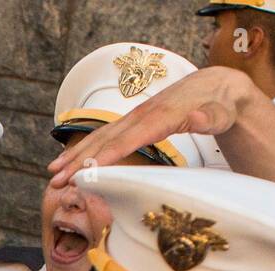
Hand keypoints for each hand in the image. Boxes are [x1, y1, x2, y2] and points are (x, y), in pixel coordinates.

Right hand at [48, 66, 250, 187]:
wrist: (215, 86)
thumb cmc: (219, 105)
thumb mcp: (221, 113)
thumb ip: (208, 118)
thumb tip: (197, 118)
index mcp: (160, 118)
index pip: (128, 139)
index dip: (106, 156)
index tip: (87, 171)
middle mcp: (141, 116)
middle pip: (104, 141)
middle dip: (79, 161)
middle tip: (57, 179)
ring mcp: (133, 118)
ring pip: (98, 139)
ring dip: (74, 156)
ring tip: (52, 173)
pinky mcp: (131, 122)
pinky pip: (103, 137)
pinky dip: (84, 150)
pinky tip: (69, 162)